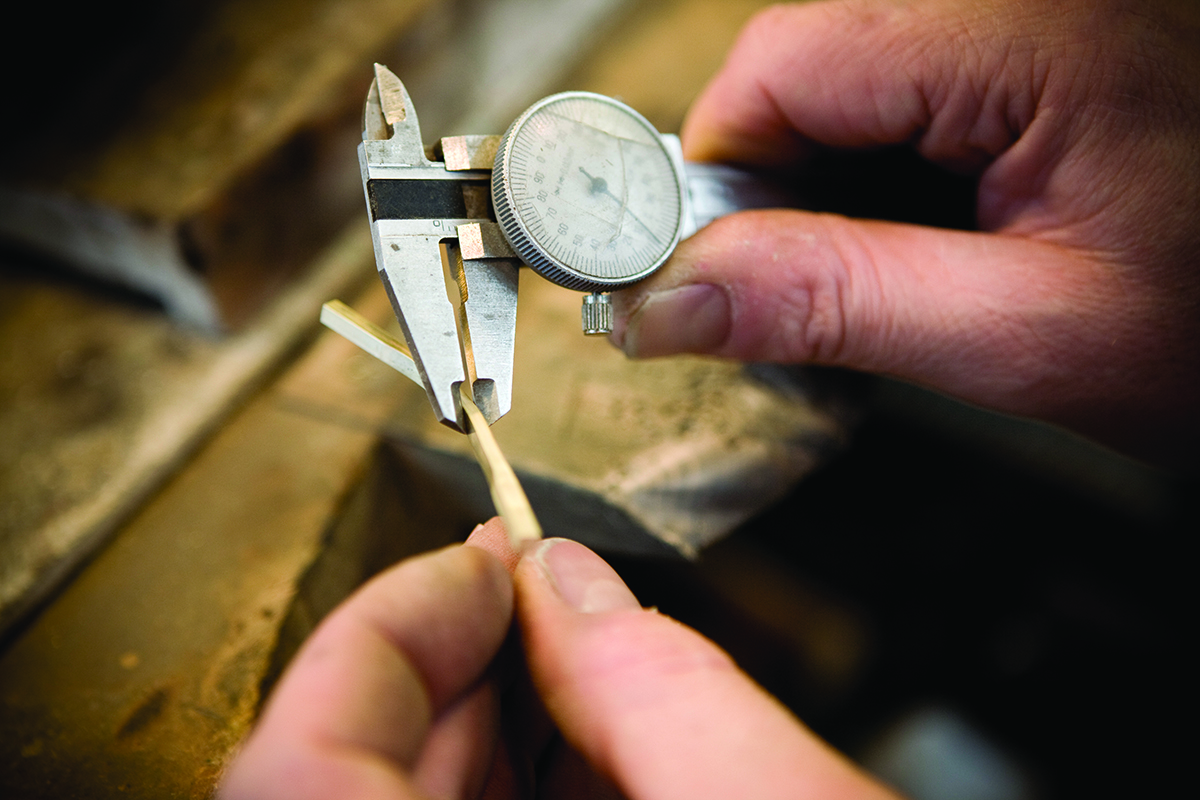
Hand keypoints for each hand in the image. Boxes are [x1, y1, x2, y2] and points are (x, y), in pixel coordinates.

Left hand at [218, 519, 898, 798]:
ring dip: (501, 723)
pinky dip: (536, 781)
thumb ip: (660, 684)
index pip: (298, 767)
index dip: (380, 635)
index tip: (472, 563)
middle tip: (526, 590)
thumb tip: (573, 579)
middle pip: (365, 773)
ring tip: (572, 650)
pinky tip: (600, 743)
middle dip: (457, 663)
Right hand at [611, 0, 1199, 469]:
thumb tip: (669, 301)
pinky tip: (928, 236)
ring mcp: (1031, 25)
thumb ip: (838, 303)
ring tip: (892, 270)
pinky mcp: (1033, 56)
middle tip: (803, 289)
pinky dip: (881, 174)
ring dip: (828, 185)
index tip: (701, 268)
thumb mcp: (1023, 337)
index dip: (716, 171)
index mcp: (1036, 38)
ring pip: (843, 82)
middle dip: (772, 185)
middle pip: (806, 64)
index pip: (786, 62)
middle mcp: (1028, 2)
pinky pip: (903, 95)